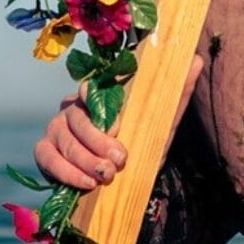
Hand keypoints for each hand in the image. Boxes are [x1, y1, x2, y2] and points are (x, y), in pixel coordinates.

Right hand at [33, 54, 203, 190]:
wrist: (128, 178)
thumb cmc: (144, 142)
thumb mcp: (163, 122)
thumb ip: (177, 93)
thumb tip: (197, 60)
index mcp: (99, 94)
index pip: (90, 86)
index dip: (96, 100)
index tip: (117, 124)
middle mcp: (73, 106)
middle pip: (77, 117)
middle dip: (97, 141)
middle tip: (119, 160)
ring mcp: (56, 128)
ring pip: (64, 139)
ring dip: (84, 160)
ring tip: (105, 176)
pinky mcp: (45, 151)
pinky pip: (47, 158)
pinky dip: (66, 172)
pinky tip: (86, 183)